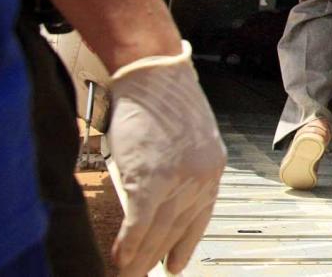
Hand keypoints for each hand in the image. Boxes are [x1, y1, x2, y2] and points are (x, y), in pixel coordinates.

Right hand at [107, 42, 225, 275]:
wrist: (154, 74)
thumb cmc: (164, 101)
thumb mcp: (186, 140)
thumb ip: (180, 170)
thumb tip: (160, 201)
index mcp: (213, 169)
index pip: (199, 219)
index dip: (184, 246)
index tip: (174, 266)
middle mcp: (201, 178)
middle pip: (174, 230)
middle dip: (154, 257)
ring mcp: (177, 180)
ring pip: (156, 231)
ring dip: (138, 259)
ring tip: (124, 274)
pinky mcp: (150, 178)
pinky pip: (139, 222)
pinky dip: (128, 243)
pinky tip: (119, 258)